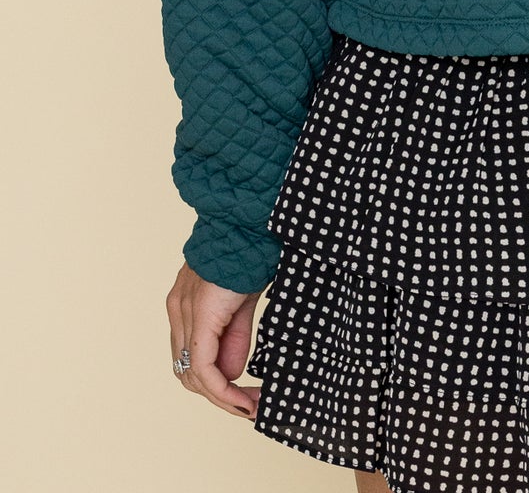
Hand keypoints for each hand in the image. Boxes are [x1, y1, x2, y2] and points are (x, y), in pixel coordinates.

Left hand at [166, 261, 264, 418]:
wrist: (248, 224)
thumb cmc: (248, 252)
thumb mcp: (241, 301)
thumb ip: (234, 336)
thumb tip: (234, 373)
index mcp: (185, 304)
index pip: (192, 357)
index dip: (215, 384)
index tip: (244, 398)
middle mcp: (177, 311)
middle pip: (189, 373)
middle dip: (220, 396)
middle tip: (249, 406)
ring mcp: (184, 314)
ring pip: (194, 376)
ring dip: (223, 398)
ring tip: (249, 406)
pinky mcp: (199, 317)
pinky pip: (204, 368)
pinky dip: (222, 390)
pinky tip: (241, 400)